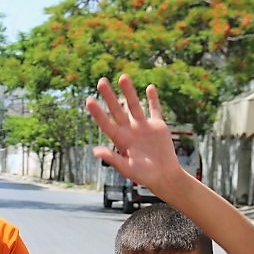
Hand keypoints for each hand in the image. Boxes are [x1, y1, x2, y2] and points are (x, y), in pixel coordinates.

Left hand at [86, 74, 181, 193]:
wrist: (164, 176)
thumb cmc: (143, 175)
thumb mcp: (126, 168)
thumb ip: (112, 158)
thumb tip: (95, 151)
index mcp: (120, 140)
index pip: (106, 123)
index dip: (97, 112)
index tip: (89, 100)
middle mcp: (129, 130)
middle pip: (117, 110)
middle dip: (109, 96)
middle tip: (101, 81)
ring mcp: (143, 126)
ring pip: (134, 105)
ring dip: (129, 92)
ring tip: (123, 77)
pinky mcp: (157, 125)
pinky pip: (155, 109)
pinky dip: (153, 99)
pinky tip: (149, 87)